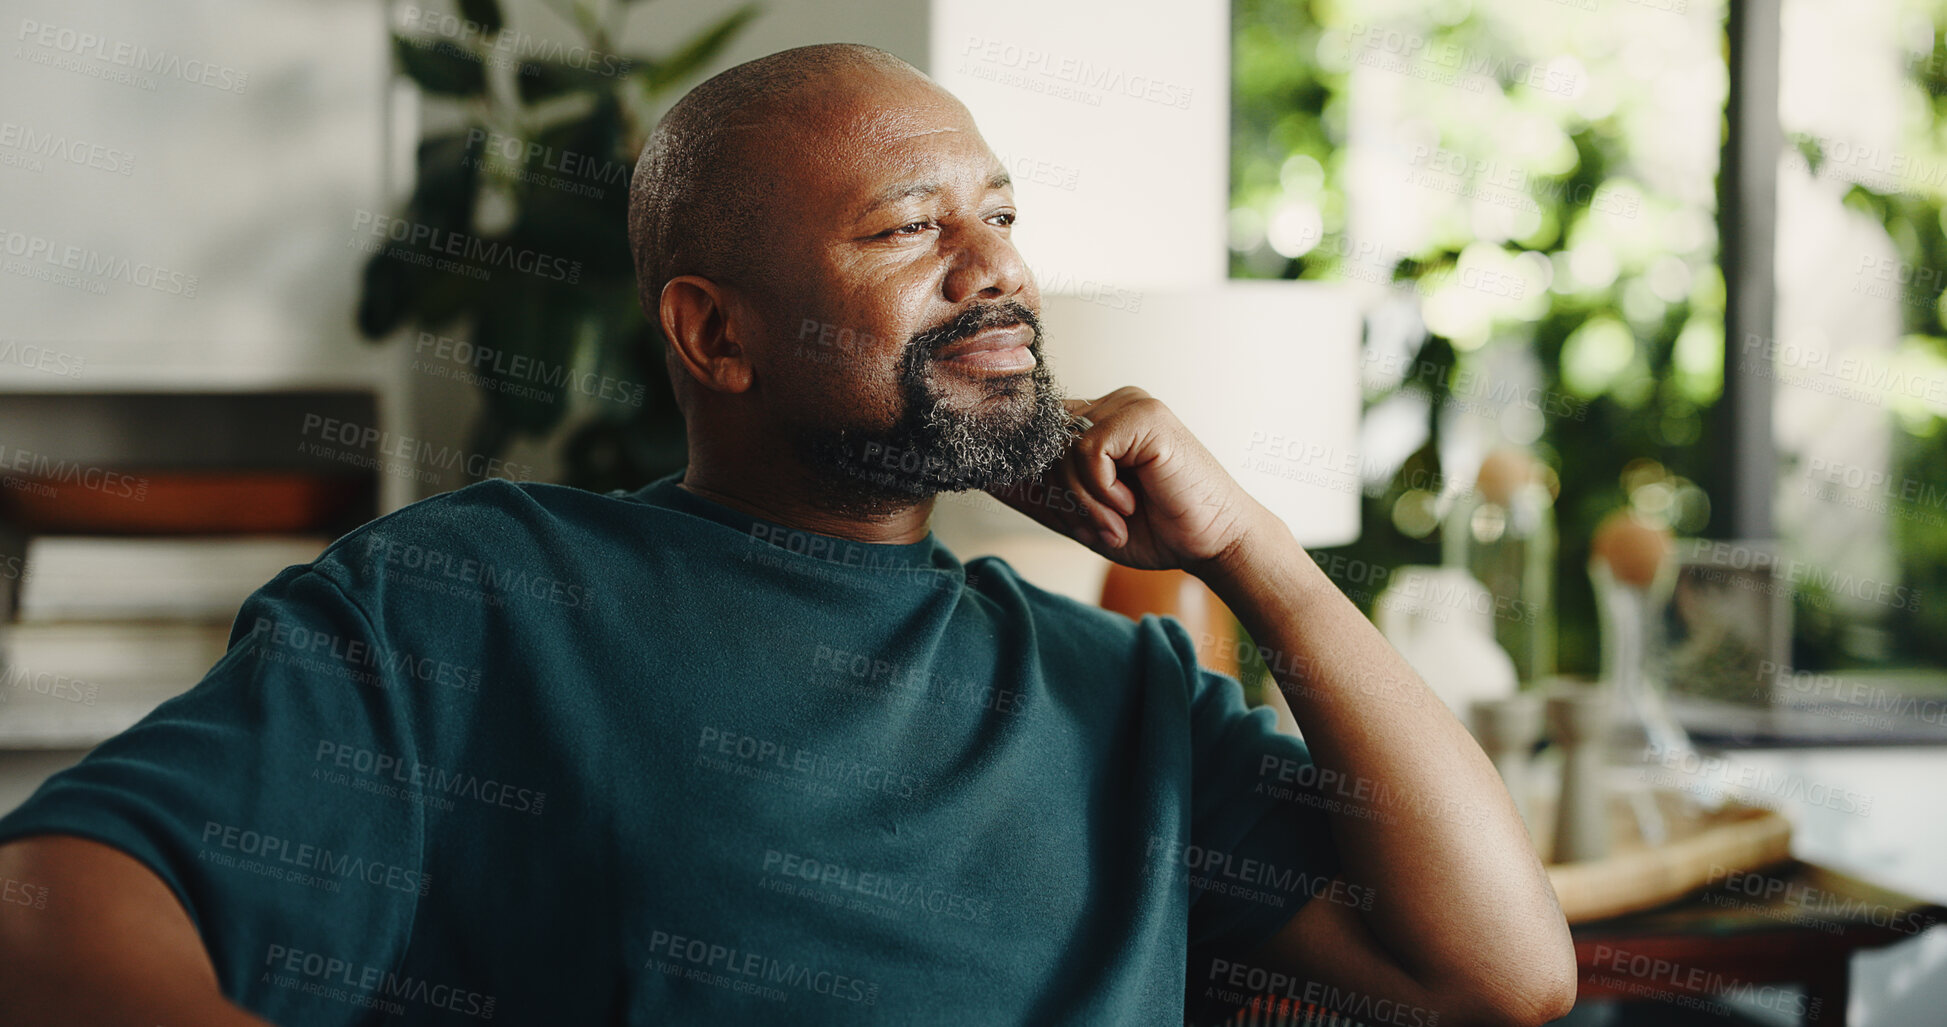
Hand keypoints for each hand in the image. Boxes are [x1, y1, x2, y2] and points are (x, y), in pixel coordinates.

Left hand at [984, 387, 1275, 571]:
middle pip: (1043, 443)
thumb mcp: (1082, 516)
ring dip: (1083, 499)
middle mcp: (1108, 405)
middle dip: (1060, 496)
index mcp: (1095, 422)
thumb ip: (1038, 495)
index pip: (1036, 434)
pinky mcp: (1143, 414)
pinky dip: (1101, 489)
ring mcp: (1127, 404)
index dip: (1029, 471)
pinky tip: (1131, 503)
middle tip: (1098, 527)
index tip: (1049, 507)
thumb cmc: (1156, 529)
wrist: (1212, 543)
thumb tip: (984, 479)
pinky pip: (1088, 449)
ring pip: (1062, 448)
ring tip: (1117, 520)